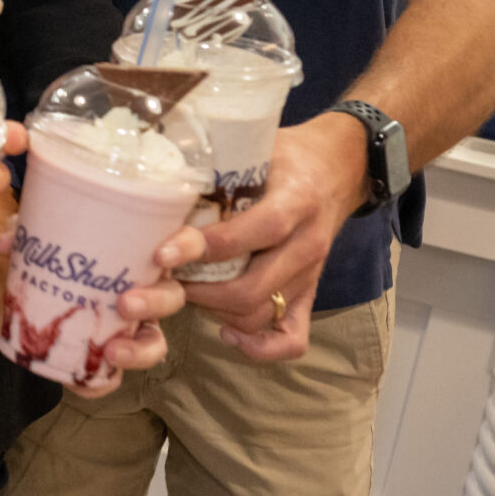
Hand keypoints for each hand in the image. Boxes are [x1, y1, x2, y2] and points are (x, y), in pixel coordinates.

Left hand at [180, 114, 369, 361]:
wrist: (337, 168)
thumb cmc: (285, 155)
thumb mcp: (256, 149)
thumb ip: (217, 167)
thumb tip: (157, 181)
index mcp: (296, 201)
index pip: (252, 233)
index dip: (203, 248)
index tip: (161, 254)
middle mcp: (307, 245)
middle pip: (250, 288)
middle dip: (196, 291)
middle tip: (161, 281)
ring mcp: (310, 275)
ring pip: (259, 313)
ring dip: (213, 311)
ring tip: (183, 293)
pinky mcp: (311, 294)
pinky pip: (292, 338)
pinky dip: (258, 347)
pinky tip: (226, 333)